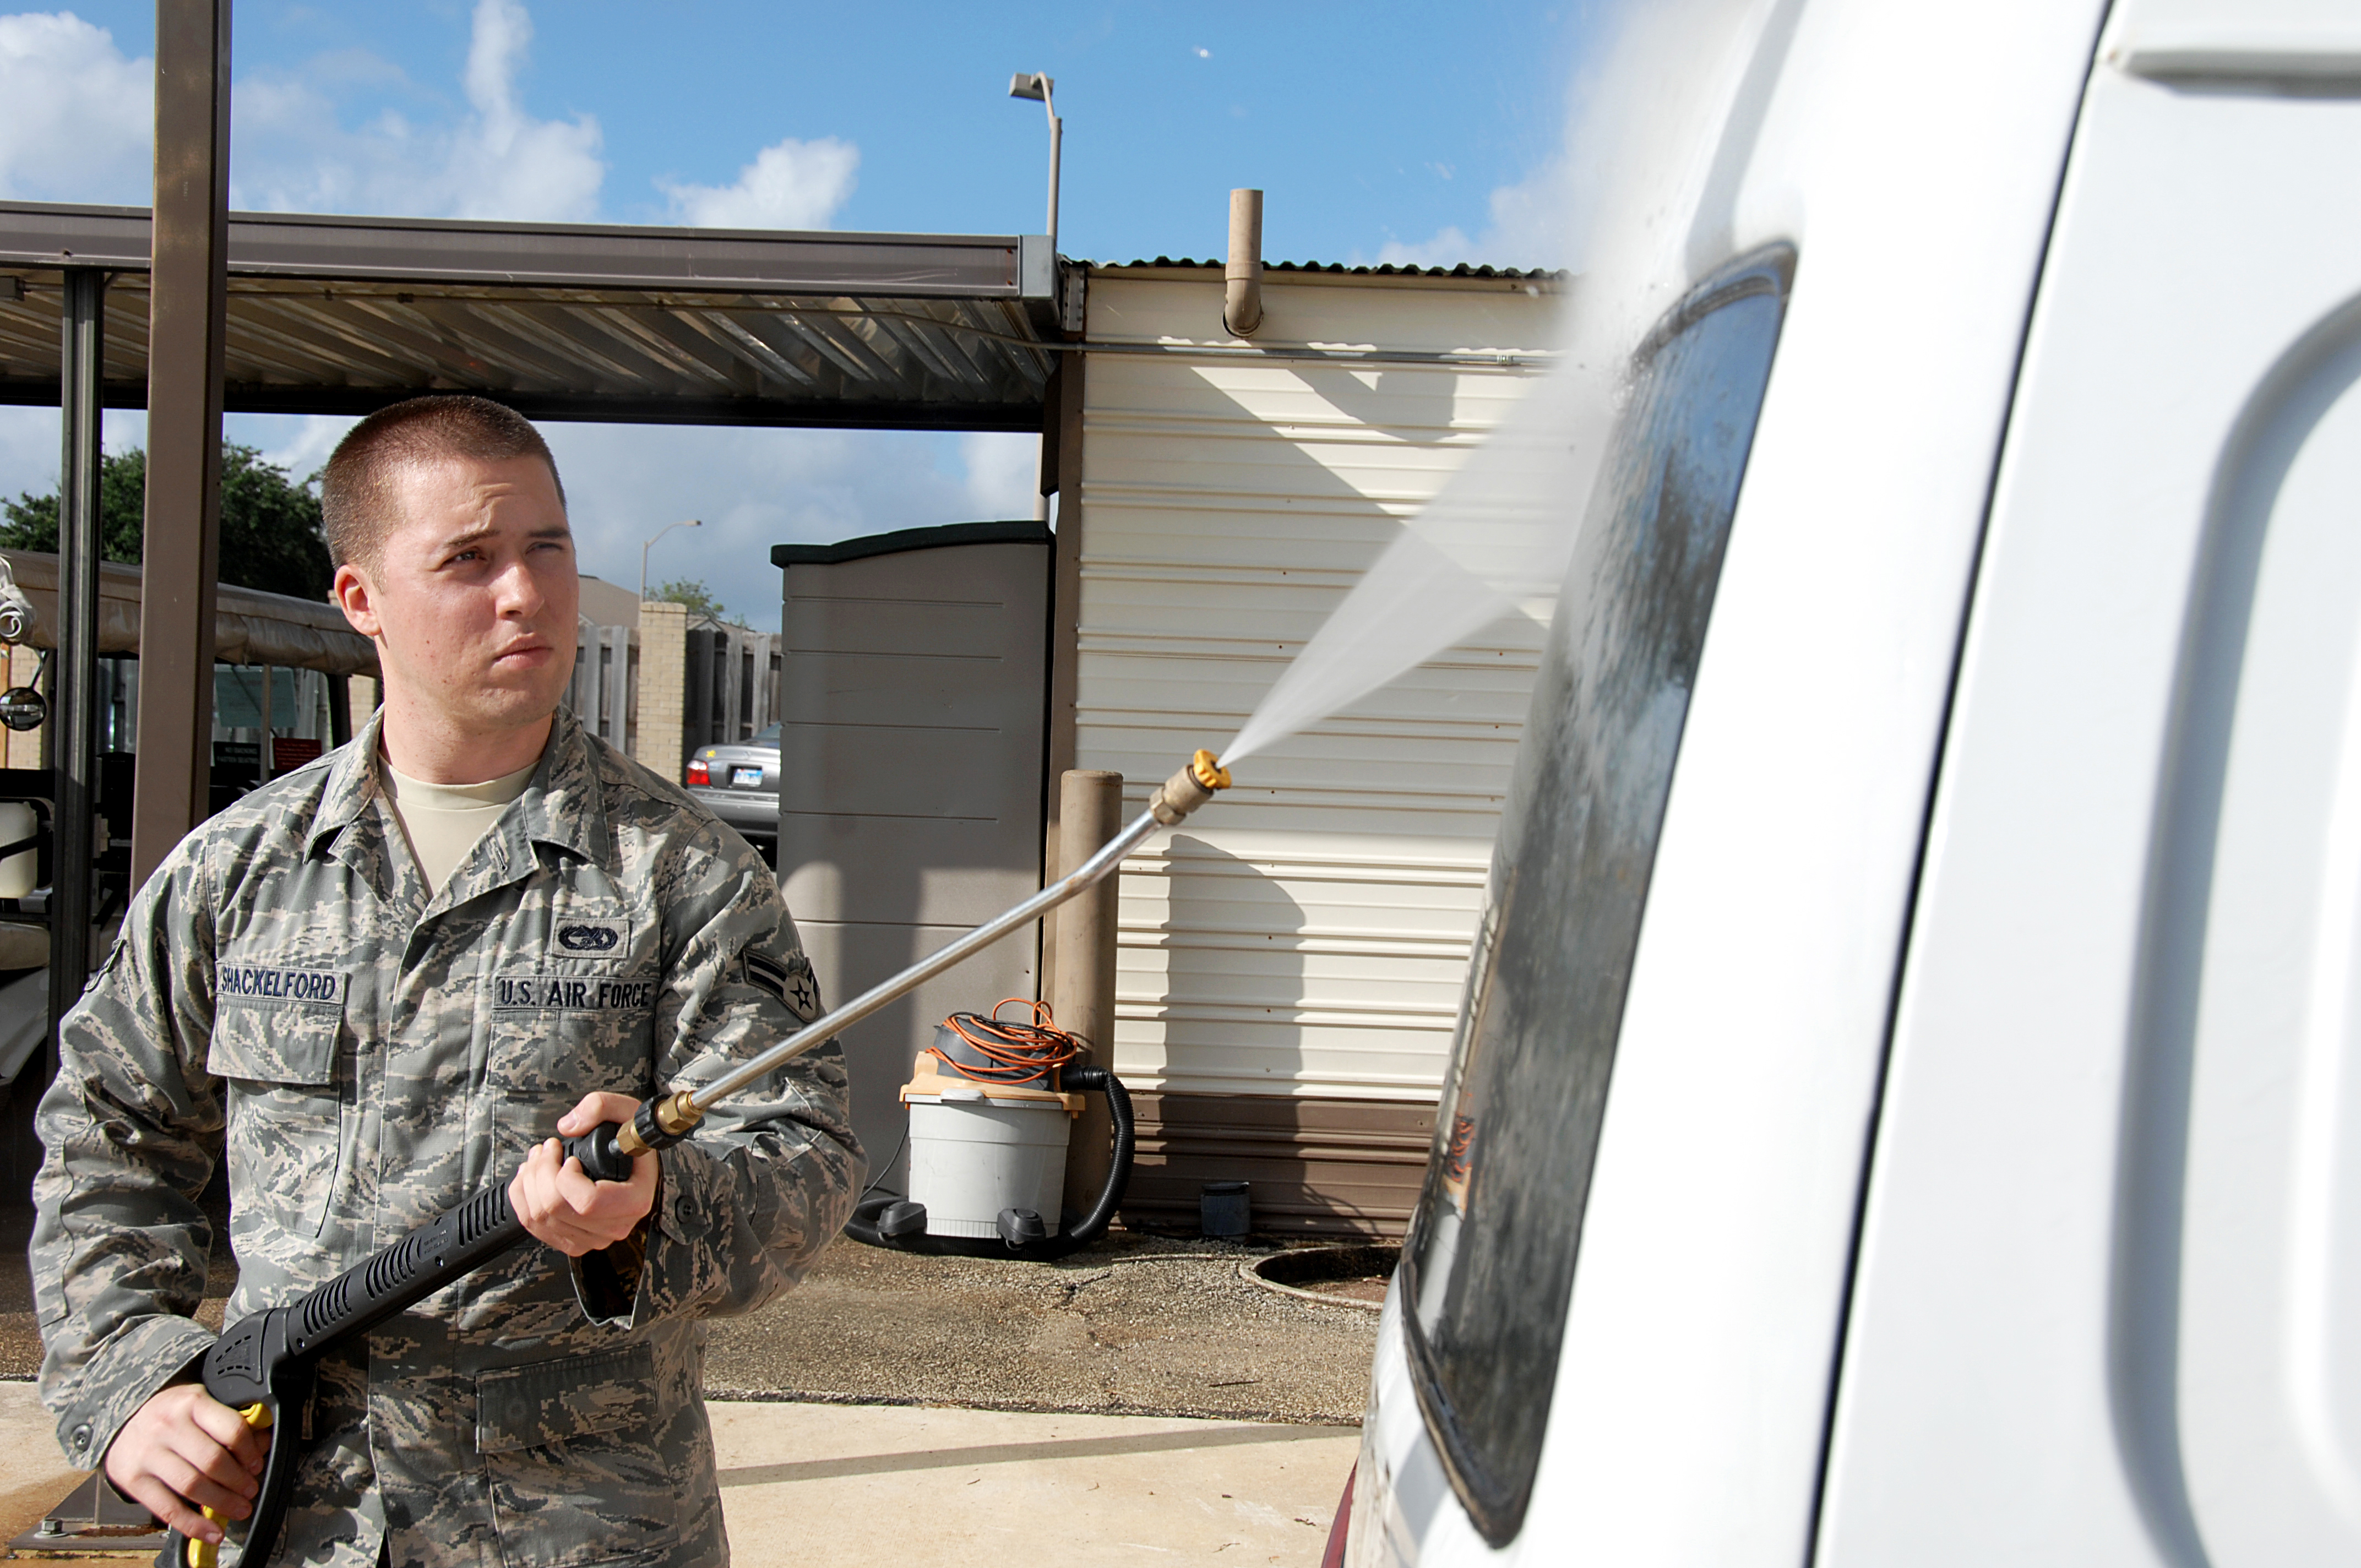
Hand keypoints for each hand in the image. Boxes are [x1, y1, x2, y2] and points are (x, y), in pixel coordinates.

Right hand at [103, 1382, 264, 1545]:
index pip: (231, 1429)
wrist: (125, 1420)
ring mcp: (148, 1453)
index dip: (250, 1451)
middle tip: (250, 1490)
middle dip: (238, 1481)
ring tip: (238, 1508)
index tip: (257, 1465)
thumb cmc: (172, 1414)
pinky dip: (193, 1524)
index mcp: (192, 1403)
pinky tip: (211, 1531)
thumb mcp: (201, 1405)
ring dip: (222, 1502)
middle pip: (212, 1461)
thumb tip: (262, 1444)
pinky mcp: (133, 1479)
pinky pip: (167, 1508)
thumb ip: (230, 1423)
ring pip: (192, 1485)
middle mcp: (168, 1426)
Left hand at [508, 1091, 659, 1256]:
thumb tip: (568, 1126)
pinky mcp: (573, 1239)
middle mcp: (614, 1225)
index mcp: (633, 1200)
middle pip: (556, 1211)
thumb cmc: (631, 1140)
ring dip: (528, 1183)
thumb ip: (600, 1107)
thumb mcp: (625, 1111)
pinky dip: (523, 1199)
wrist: (633, 1158)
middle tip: (546, 1150)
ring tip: (537, 1159)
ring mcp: (592, 1236)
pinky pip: (534, 1227)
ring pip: (540, 1219)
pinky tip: (530, 1179)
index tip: (569, 1159)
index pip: (588, 1203)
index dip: (566, 1179)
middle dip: (540, 1173)